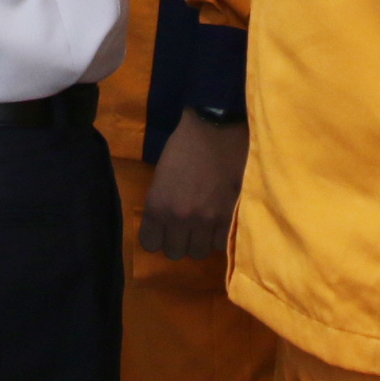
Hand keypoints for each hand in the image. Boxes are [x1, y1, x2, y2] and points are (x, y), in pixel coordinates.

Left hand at [138, 110, 248, 258]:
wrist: (217, 128)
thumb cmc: (185, 144)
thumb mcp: (161, 174)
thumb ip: (161, 201)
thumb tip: (165, 222)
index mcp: (157, 206)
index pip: (150, 244)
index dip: (157, 238)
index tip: (163, 230)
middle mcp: (179, 219)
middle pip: (175, 253)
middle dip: (178, 241)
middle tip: (185, 227)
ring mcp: (206, 220)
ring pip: (199, 252)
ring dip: (200, 241)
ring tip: (204, 225)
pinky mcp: (229, 217)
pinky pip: (220, 244)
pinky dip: (218, 236)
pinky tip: (219, 223)